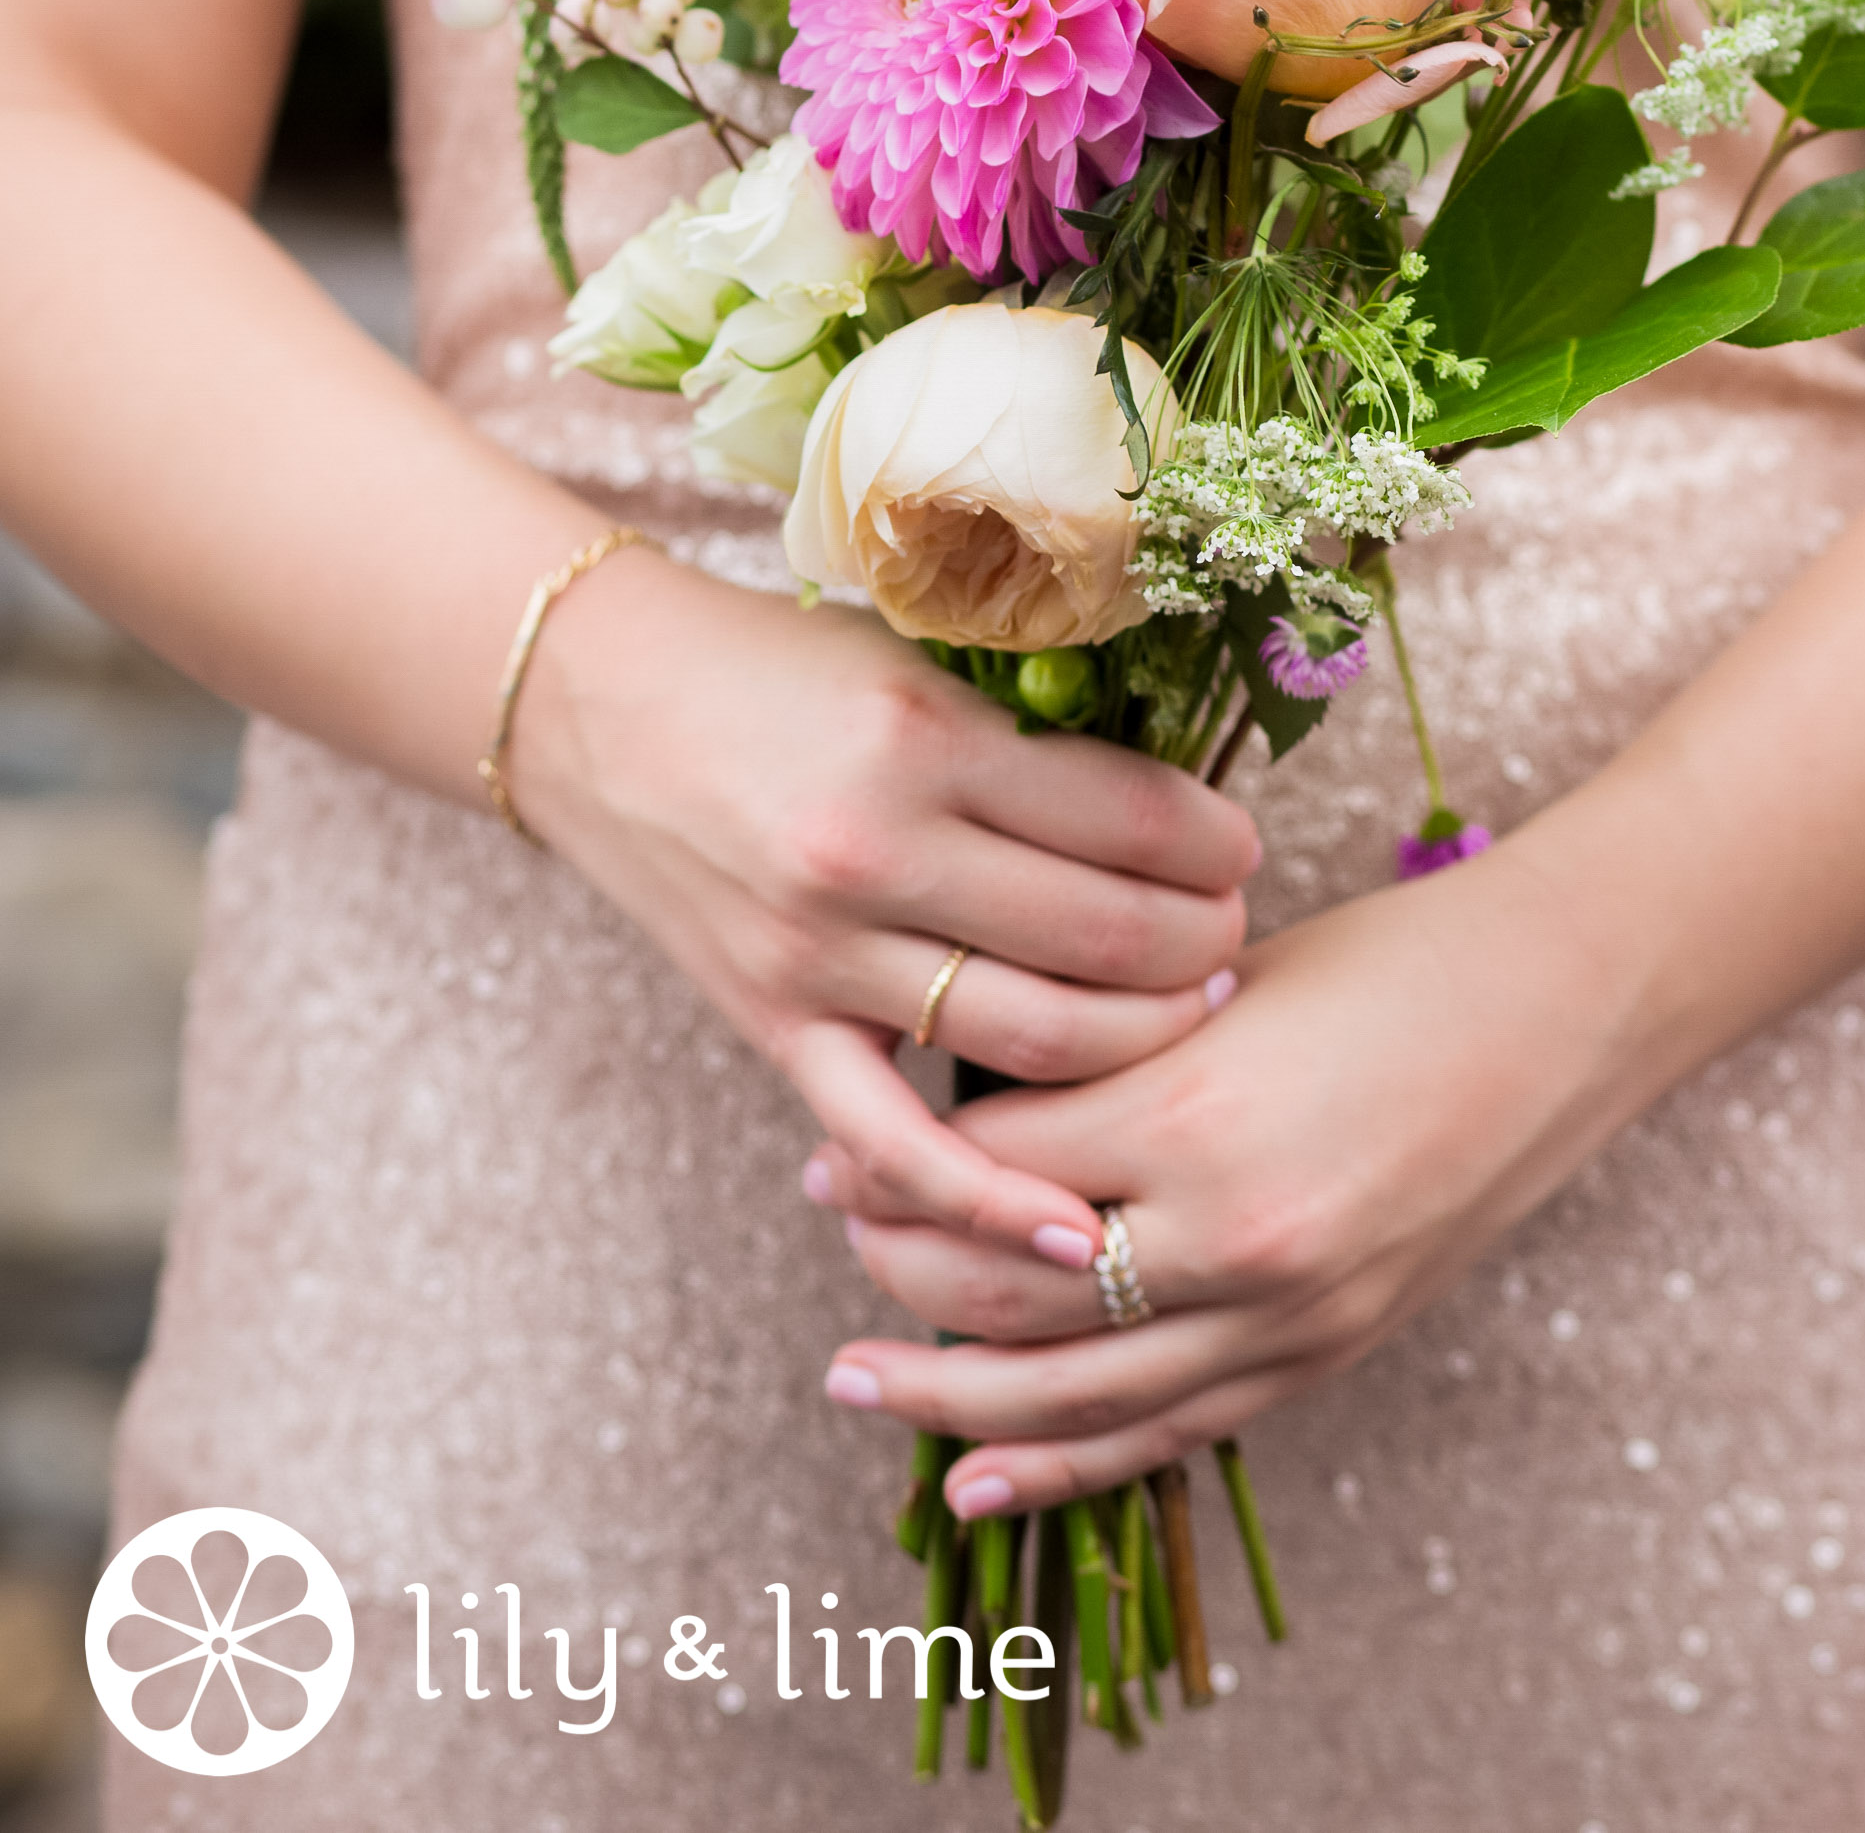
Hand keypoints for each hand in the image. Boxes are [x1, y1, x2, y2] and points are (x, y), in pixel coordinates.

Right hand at [515, 550, 1259, 1266]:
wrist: (597, 701)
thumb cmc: (775, 666)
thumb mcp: (912, 661)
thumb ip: (1025, 738)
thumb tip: (1174, 812)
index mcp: (926, 739)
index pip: (1127, 817)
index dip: (1211, 843)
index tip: (1238, 848)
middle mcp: (878, 851)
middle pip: (1102, 936)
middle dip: (1200, 946)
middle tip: (1231, 936)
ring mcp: (823, 954)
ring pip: (1037, 1038)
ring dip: (1142, 1040)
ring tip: (1186, 1015)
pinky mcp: (778, 1027)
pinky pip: (896, 1144)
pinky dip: (988, 1200)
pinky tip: (1071, 1232)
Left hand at [802, 832, 1638, 1511]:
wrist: (1558, 1010)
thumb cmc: (1392, 961)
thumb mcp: (1222, 979)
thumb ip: (1105, 1050)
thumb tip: (968, 1102)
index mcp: (1198, 1110)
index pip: (993, 1163)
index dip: (899, 1154)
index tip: (837, 1138)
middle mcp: (1233, 1234)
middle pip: (1005, 1288)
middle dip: (899, 1260)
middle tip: (833, 1223)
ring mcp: (1284, 1315)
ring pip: (1070, 1393)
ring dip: (947, 1394)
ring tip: (857, 1377)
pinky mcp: (1321, 1355)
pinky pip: (1165, 1433)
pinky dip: (1062, 1464)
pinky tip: (974, 1475)